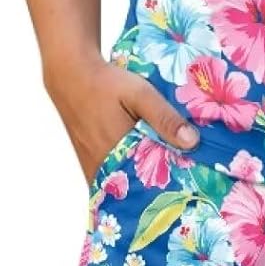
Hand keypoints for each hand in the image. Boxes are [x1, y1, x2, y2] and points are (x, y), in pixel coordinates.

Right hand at [45, 54, 199, 184]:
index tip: (190, 190)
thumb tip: (192, 142)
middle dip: (156, 190)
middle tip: (182, 188)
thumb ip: (164, 118)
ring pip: (121, 185)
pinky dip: (125, 177)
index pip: (147, 185)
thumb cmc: (106, 84)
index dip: (169, 189)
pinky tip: (142, 168)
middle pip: (134, 189)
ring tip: (167, 179)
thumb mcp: (140, 94)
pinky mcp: (87, 161)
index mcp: (116, 154)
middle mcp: (101, 167)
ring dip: (140, 184)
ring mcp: (92, 167)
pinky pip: (109, 178)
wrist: (71, 75)